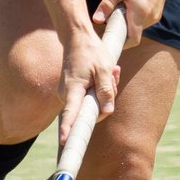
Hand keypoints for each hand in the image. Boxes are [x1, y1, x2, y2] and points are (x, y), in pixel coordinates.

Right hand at [57, 22, 121, 146]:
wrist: (77, 38)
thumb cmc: (91, 52)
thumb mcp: (105, 69)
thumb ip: (106, 91)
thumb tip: (107, 112)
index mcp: (73, 88)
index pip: (70, 112)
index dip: (68, 129)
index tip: (65, 142)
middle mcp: (66, 94)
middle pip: (90, 110)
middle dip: (106, 98)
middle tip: (113, 76)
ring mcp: (67, 95)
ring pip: (92, 104)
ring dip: (105, 91)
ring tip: (109, 71)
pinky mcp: (71, 94)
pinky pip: (89, 98)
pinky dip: (100, 89)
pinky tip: (105, 74)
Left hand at [94, 0, 177, 47]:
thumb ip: (107, 4)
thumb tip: (97, 20)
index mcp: (139, 12)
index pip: (131, 40)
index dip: (119, 43)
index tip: (107, 38)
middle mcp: (150, 18)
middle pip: (132, 34)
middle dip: (120, 29)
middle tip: (109, 15)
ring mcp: (155, 15)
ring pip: (137, 27)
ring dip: (126, 21)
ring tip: (121, 4)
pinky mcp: (156, 11)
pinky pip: (142, 20)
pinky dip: (133, 16)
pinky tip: (129, 1)